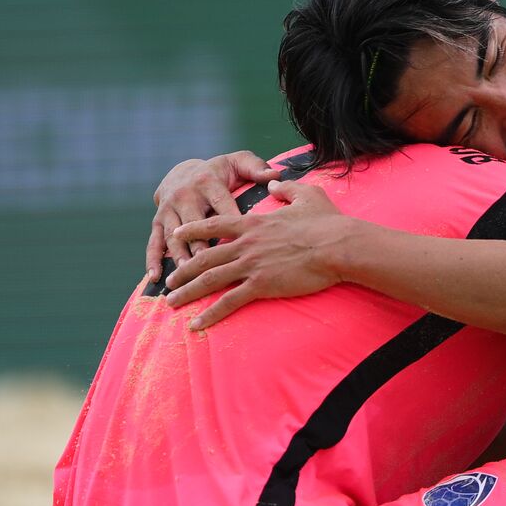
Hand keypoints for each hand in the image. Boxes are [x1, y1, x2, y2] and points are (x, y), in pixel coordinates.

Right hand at [145, 151, 280, 279]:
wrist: (183, 171)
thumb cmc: (220, 172)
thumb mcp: (237, 163)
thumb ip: (255, 168)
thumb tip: (275, 175)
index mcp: (208, 183)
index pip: (222, 204)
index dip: (232, 221)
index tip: (241, 240)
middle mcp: (186, 196)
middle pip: (194, 223)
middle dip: (199, 244)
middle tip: (208, 264)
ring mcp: (169, 210)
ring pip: (173, 235)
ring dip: (178, 255)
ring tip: (184, 276)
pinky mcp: (158, 222)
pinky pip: (154, 241)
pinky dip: (153, 260)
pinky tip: (155, 277)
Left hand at [164, 181, 351, 327]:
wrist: (338, 246)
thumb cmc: (327, 222)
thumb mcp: (307, 195)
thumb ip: (286, 188)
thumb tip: (273, 182)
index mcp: (253, 223)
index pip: (214, 225)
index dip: (192, 229)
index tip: (176, 235)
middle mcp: (246, 244)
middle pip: (204, 256)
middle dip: (182, 269)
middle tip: (168, 280)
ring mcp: (251, 265)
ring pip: (209, 280)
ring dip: (187, 292)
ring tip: (171, 302)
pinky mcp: (261, 285)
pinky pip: (229, 302)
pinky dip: (210, 314)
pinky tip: (197, 324)